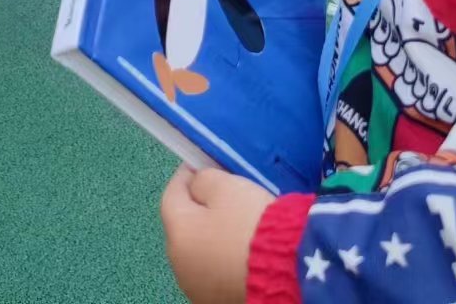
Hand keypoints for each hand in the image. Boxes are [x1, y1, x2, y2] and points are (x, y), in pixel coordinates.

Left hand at [161, 166, 273, 303]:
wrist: (284, 273)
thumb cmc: (250, 223)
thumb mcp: (227, 187)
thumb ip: (204, 180)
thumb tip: (197, 184)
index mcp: (176, 233)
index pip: (171, 195)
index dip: (186, 176)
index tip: (200, 165)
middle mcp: (178, 264)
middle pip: (184, 226)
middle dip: (199, 209)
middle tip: (223, 195)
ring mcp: (197, 287)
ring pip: (199, 252)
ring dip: (211, 238)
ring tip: (238, 226)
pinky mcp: (217, 301)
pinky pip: (216, 271)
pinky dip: (224, 259)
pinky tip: (244, 253)